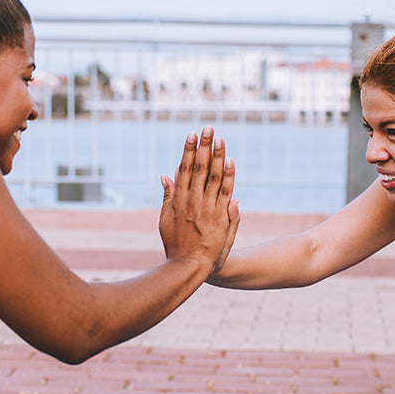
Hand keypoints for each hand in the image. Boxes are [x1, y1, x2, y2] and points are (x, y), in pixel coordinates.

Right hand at [159, 126, 238, 274]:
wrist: (190, 265)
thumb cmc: (175, 244)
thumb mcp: (165, 219)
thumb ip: (167, 196)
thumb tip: (166, 174)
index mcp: (179, 200)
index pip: (185, 169)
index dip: (189, 151)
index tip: (192, 135)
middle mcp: (193, 201)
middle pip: (200, 168)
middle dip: (204, 146)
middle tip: (208, 128)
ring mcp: (208, 208)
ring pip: (214, 177)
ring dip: (217, 156)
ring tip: (220, 138)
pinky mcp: (220, 217)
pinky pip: (225, 192)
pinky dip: (229, 177)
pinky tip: (230, 161)